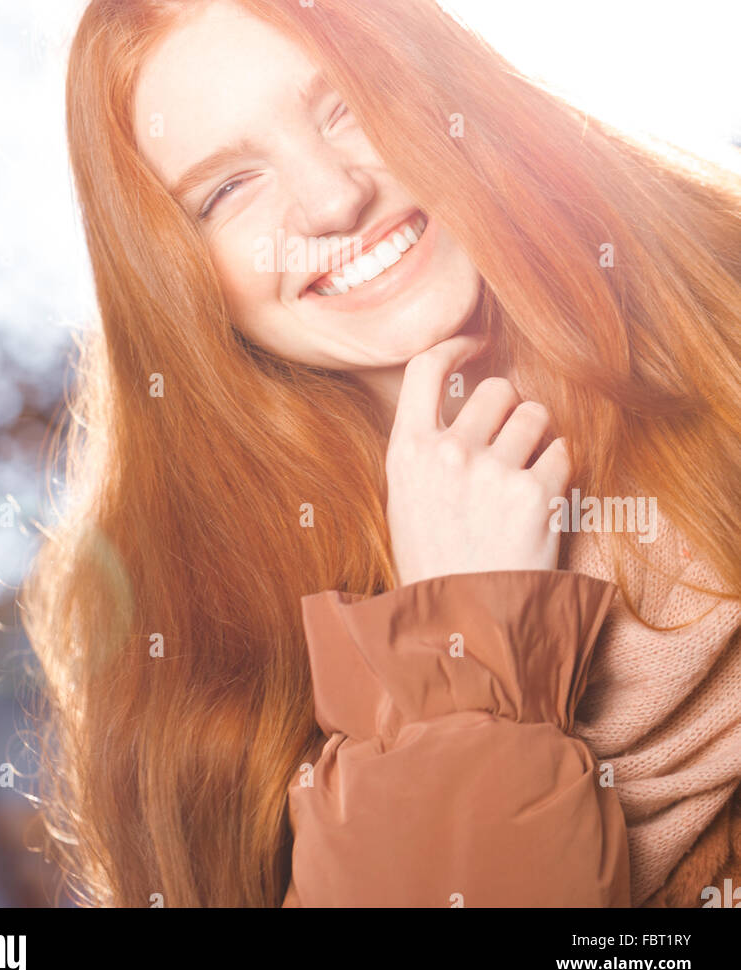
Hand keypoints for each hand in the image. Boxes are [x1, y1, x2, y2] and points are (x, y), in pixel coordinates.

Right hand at [385, 335, 570, 586]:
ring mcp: (492, 473)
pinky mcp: (536, 496)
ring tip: (527, 471)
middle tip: (511, 439)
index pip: (426, 366)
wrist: (463, 625)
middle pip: (497, 388)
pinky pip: (563, 452)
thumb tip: (459, 393)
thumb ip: (426, 445)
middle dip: (511, 406)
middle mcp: (448, 453)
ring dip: (539, 435)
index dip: (456, 345)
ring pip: (536, 415)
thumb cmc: (435, 560)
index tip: (477, 344)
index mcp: (407, 451)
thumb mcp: (406, 497)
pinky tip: (543, 499)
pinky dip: (560, 470)